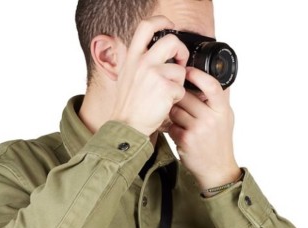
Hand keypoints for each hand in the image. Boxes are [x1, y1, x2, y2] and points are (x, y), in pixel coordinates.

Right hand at [110, 16, 189, 135]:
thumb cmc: (127, 106)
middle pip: (172, 41)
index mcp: (132, 57)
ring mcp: (154, 74)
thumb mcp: (126, 77)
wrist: (126, 127)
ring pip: (179, 70)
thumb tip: (154, 53)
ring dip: (178, 83)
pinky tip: (165, 104)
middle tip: (180, 63)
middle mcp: (143, 62)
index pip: (146, 26)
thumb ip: (138, 62)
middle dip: (181, 52)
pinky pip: (181, 89)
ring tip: (166, 95)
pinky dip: (176, 98)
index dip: (161, 21)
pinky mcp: (165, 88)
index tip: (170, 25)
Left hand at [167, 66, 240, 189]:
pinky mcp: (185, 140)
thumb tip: (214, 74)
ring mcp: (198, 130)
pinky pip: (171, 125)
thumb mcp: (226, 118)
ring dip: (174, 113)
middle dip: (180, 98)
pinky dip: (172, 128)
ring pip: (175, 110)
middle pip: (186, 96)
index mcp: (222, 110)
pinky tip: (180, 133)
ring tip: (181, 121)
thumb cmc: (220, 142)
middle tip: (180, 103)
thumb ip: (220, 98)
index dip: (197, 75)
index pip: (211, 85)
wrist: (217, 169)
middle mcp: (211, 119)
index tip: (187, 70)